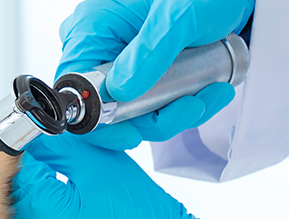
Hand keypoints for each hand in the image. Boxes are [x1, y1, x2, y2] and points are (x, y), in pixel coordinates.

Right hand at [56, 0, 251, 148]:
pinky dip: (184, 104)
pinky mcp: (153, 70)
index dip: (97, 117)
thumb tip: (119, 93)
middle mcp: (105, 46)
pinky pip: (157, 100)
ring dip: (176, 112)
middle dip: (150, 116)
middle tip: (189, 107)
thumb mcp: (180, 16)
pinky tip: (213, 90)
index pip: (74, 87)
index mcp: (93, 28)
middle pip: (107, 104)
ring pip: (136, 108)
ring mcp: (129, 60)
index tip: (132, 131)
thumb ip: (149, 54)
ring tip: (213, 93)